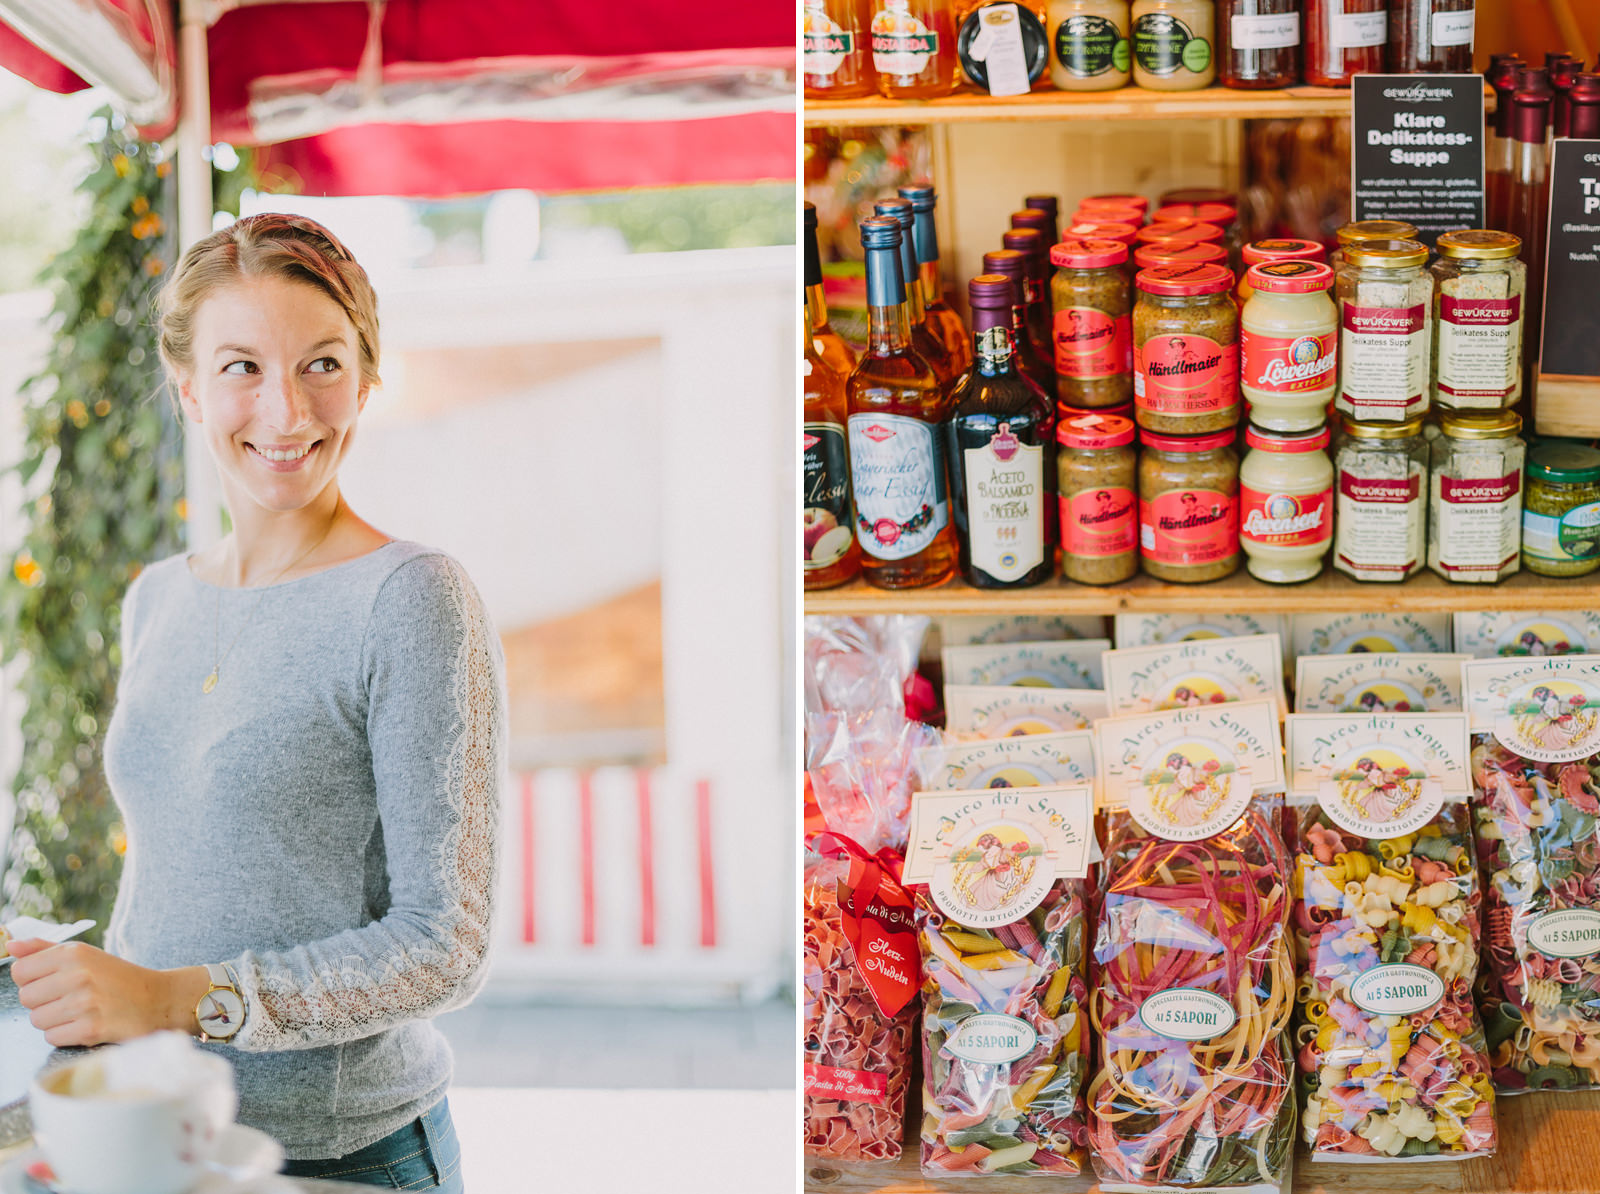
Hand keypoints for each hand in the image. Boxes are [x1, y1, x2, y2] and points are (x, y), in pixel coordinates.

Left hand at [7, 938, 206, 1046]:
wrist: (159, 1000)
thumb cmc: (118, 978)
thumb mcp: (86, 955)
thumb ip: (44, 950)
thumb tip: (10, 946)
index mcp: (74, 953)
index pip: (20, 971)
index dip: (32, 980)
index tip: (51, 982)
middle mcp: (77, 975)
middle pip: (26, 998)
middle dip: (43, 1002)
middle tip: (69, 998)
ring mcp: (84, 1003)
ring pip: (37, 1020)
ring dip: (54, 1020)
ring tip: (79, 1012)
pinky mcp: (90, 1030)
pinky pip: (52, 1037)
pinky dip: (65, 1035)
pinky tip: (85, 1024)